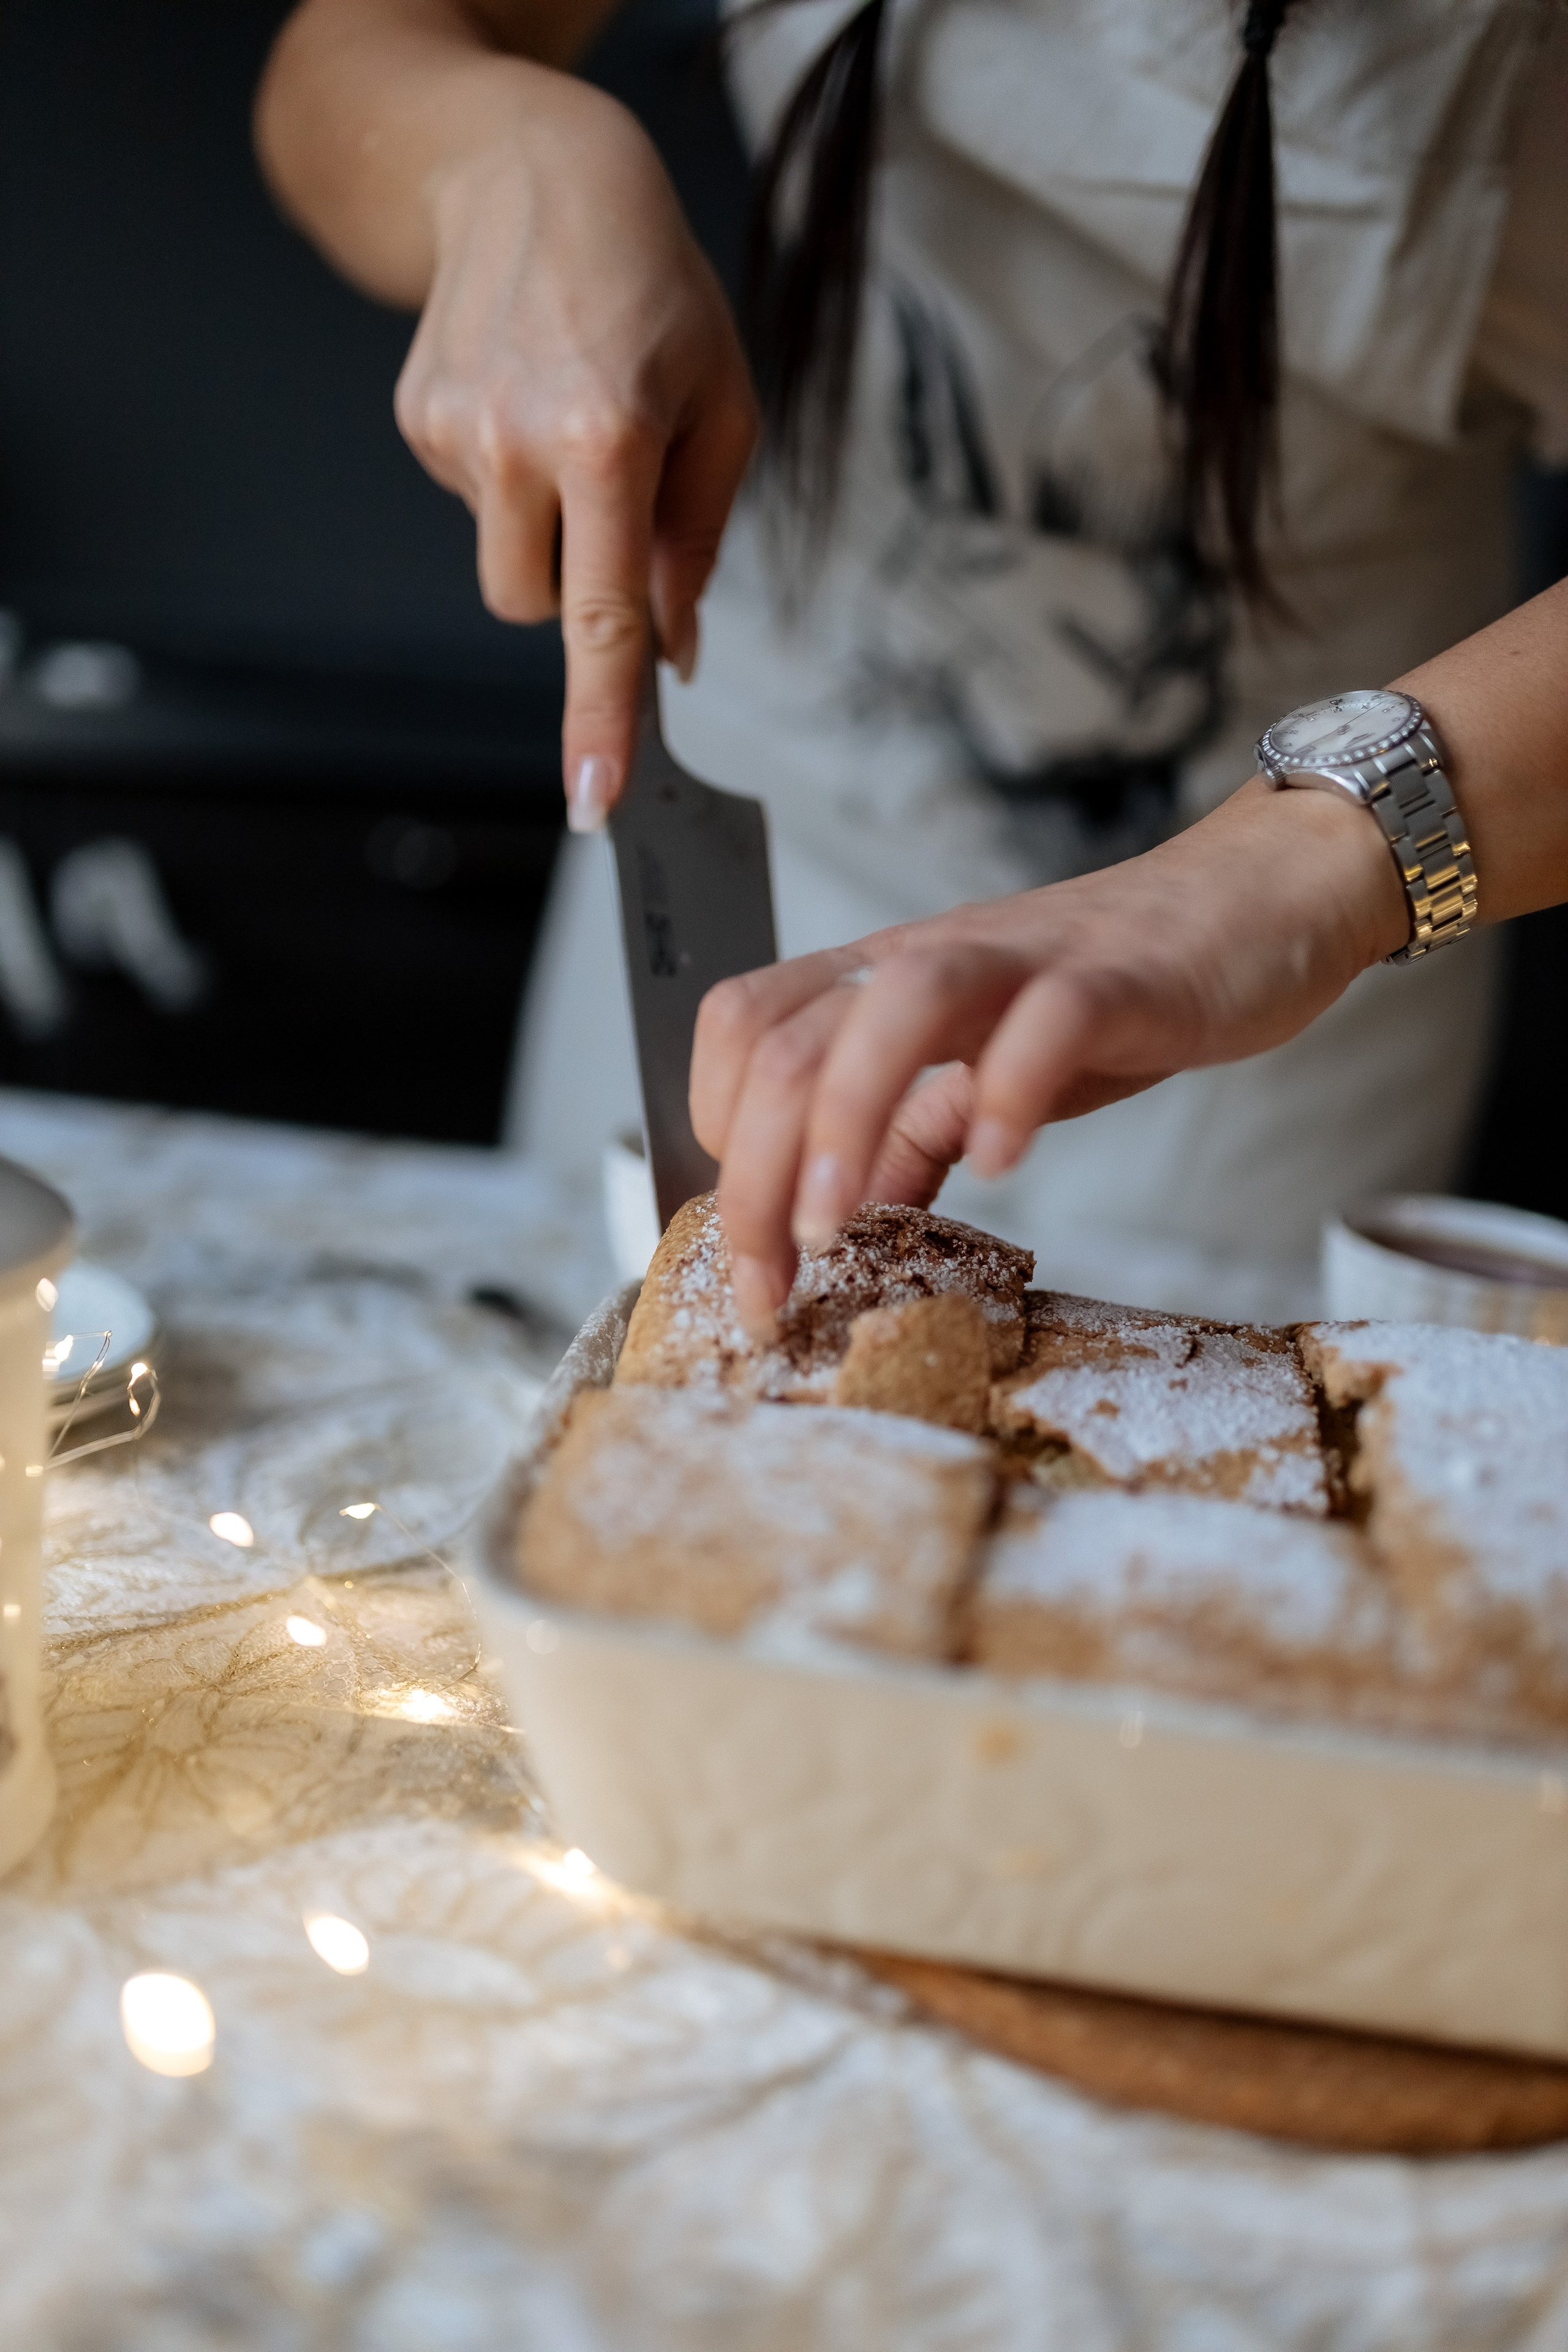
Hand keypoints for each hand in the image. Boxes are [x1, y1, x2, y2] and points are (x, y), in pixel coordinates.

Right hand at [394, 79, 756, 825]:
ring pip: (504, 569)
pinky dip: (509, 481)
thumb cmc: (651, 289)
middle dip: (580, 590)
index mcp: (607, 442)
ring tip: (569, 436)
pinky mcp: (415, 419)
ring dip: (545, 540)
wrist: (530, 172)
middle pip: (537, 610)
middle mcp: (516, 442)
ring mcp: (452, 432)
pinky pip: (473, 506)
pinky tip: (527, 401)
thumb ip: (698, 539)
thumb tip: (674, 651)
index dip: (600, 721)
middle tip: (614, 501)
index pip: (601, 620)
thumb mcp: (722, 404)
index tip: (595, 800)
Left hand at [690, 780, 1410, 1333]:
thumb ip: (912, 1138)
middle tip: (773, 1281)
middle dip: (756, 1174)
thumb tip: (845, 1223)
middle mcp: (933, 960)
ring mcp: (1023, 962)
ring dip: (844, 1121)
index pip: (746, 1030)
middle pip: (793, 1039)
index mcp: (886, 980)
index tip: (751, 1246)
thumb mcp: (986, 1068)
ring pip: (893, 1007)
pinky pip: (1048, 1020)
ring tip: (838, 1227)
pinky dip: (1011, 1093)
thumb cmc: (1114, 989)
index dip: (718, 1134)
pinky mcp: (1118, 978)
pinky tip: (1002, 1164)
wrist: (1259, 903)